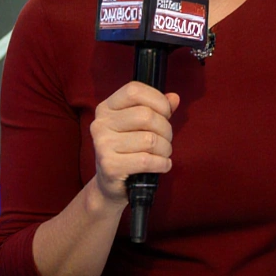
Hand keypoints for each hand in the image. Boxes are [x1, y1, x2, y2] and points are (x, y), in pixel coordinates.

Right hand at [90, 81, 179, 205]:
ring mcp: (103, 145)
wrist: (110, 184)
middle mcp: (101, 124)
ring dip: (165, 149)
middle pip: (146, 115)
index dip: (157, 100)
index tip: (166, 113)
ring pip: (150, 140)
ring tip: (163, 153)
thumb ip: (157, 109)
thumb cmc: (128, 150)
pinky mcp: (109, 166)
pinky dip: (162, 164)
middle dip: (165, 129)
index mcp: (106, 108)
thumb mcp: (139, 126)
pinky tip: (162, 165)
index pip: (134, 90)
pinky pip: (146, 160)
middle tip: (166, 139)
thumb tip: (174, 98)